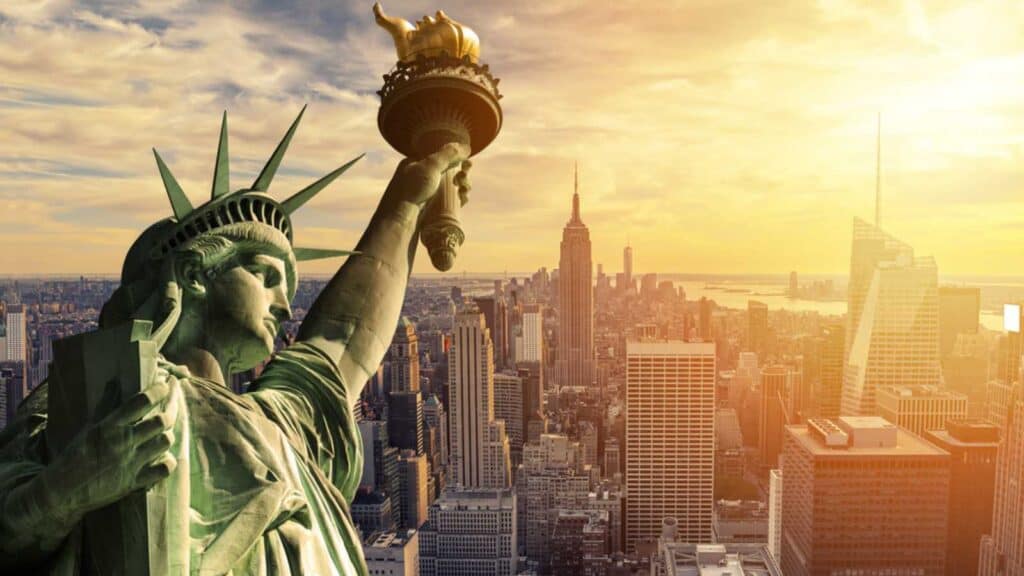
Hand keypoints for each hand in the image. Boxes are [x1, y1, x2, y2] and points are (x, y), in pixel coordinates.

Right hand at [38, 368, 178, 524]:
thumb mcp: (88, 428)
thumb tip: (115, 382)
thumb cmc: (74, 456)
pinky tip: (163, 456)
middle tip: (173, 402)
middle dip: (171, 408)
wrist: (62, 492)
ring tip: (164, 430)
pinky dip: (168, 461)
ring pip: (165, 442)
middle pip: (161, 421)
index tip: (165, 384)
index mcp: (109, 427)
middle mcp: (122, 443)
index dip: (158, 390)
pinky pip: (164, 469)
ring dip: (168, 434)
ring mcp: (130, 464)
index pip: (141, 402)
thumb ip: (105, 405)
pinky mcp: (134, 483)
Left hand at [385, 142, 471, 207]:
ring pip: (449, 186)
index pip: (440, 155)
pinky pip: (447, 200)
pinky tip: (462, 200)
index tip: (466, 163)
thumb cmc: (411, 191)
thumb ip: (448, 154)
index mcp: (414, 162)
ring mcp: (424, 193)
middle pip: (448, 171)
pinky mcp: (429, 209)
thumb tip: (466, 147)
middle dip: (461, 174)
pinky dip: (457, 198)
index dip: (455, 158)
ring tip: (464, 191)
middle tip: (463, 179)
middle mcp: (419, 177)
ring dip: (462, 186)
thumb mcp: (430, 166)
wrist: (399, 222)